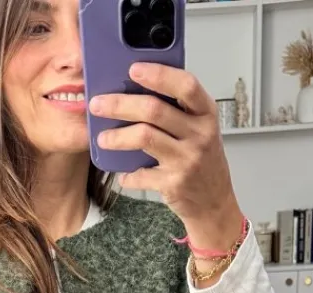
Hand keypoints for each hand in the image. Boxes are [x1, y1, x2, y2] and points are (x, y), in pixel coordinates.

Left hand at [89, 62, 242, 246]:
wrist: (214, 203)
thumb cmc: (203, 161)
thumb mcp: (200, 129)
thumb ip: (178, 111)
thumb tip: (136, 91)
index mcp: (206, 114)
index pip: (186, 85)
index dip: (159, 74)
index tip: (133, 69)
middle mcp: (199, 134)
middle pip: (154, 109)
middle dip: (120, 104)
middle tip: (98, 104)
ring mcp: (187, 160)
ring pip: (144, 137)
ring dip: (117, 137)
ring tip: (102, 138)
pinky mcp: (174, 183)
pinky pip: (142, 174)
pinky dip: (128, 175)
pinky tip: (123, 174)